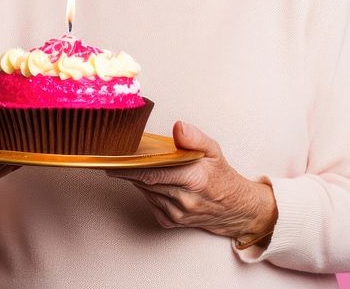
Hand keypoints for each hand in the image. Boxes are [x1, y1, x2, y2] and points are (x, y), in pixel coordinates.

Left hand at [106, 121, 276, 243]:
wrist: (234, 209)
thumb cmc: (222, 178)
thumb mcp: (214, 151)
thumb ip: (195, 138)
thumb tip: (178, 127)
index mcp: (194, 179)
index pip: (153, 173)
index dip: (130, 167)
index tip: (114, 159)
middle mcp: (184, 199)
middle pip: (145, 182)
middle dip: (129, 169)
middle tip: (116, 156)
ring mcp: (176, 213)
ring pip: (146, 191)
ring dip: (138, 178)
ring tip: (133, 164)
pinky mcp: (170, 222)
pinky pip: (150, 202)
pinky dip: (147, 190)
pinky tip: (152, 180)